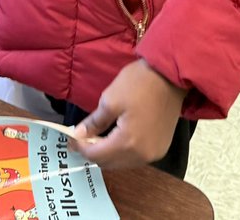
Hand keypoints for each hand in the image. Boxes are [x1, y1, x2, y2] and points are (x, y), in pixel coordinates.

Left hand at [69, 59, 186, 168]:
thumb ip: (94, 122)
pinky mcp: (161, 148)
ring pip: (123, 163)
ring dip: (108, 155)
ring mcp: (154, 153)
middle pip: (109, 163)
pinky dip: (123, 153)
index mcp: (128, 143)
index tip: (70, 139)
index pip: (96, 155)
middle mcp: (142, 155)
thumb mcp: (110, 100)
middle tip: (81, 138)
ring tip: (97, 139)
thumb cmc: (138, 84)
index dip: (80, 148)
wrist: (169, 76)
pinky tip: (116, 140)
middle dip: (93, 152)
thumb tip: (79, 135)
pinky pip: (136, 158)